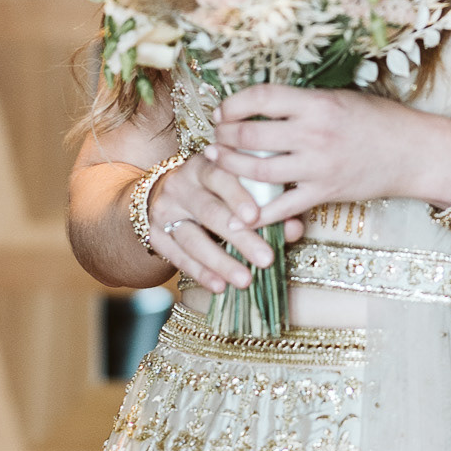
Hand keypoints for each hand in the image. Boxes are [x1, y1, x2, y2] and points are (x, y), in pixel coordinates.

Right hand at [144, 151, 304, 295]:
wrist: (166, 192)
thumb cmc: (218, 188)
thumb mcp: (238, 185)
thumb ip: (268, 202)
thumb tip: (295, 227)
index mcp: (204, 164)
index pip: (220, 176)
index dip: (237, 196)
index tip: (255, 216)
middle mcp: (180, 184)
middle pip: (210, 212)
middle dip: (240, 238)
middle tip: (266, 259)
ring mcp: (164, 211)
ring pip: (192, 239)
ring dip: (220, 262)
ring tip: (246, 280)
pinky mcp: (155, 235)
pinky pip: (178, 257)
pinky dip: (201, 273)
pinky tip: (220, 286)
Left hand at [205, 85, 450, 224]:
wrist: (414, 152)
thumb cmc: (380, 119)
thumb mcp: (341, 98)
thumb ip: (304, 103)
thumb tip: (263, 103)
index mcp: (317, 104)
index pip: (261, 98)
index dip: (234, 104)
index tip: (224, 110)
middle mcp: (314, 135)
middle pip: (250, 136)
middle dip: (224, 137)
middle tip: (216, 137)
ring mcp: (318, 167)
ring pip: (258, 170)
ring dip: (230, 167)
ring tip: (218, 162)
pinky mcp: (324, 194)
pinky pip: (282, 207)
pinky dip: (256, 213)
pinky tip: (238, 213)